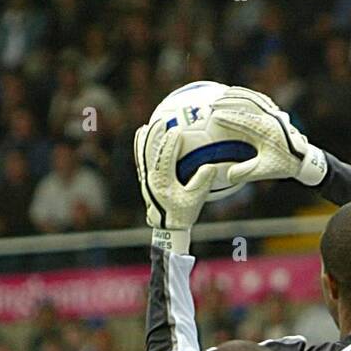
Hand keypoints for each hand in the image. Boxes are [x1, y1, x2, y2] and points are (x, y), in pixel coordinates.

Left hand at [134, 118, 245, 241]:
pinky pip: (140, 160)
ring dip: (145, 140)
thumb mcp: (195, 200)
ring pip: (141, 155)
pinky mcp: (144, 181)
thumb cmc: (183, 215)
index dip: (170, 143)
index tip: (177, 130)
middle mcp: (151, 179)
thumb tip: (211, 166)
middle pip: (150, 152)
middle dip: (155, 136)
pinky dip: (140, 148)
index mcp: (163, 182)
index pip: (165, 158)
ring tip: (146, 126)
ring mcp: (145, 179)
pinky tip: (141, 139)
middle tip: (161, 121)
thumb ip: (202, 183)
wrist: (167, 229)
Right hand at [209, 86, 326, 186]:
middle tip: (213, 104)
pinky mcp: (276, 112)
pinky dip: (248, 94)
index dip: (228, 118)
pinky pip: (260, 98)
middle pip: (247, 102)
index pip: (244, 120)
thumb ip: (247, 172)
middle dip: (228, 101)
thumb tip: (229, 176)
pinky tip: (239, 94)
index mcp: (267, 131)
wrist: (303, 158)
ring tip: (222, 94)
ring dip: (237, 94)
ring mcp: (274, 113)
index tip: (214, 117)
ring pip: (254, 97)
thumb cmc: (283, 165)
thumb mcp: (265, 171)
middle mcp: (271, 118)